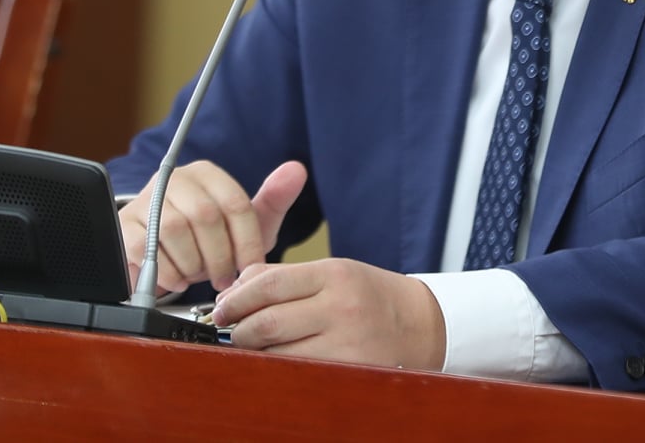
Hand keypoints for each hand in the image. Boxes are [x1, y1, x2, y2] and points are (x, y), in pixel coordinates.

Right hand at [119, 159, 307, 292]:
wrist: (163, 256)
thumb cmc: (209, 239)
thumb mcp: (245, 224)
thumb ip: (273, 199)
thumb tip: (296, 170)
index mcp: (207, 174)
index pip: (235, 203)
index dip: (247, 242)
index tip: (251, 267)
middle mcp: (175, 180)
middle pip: (205, 215)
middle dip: (220, 256)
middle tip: (224, 279)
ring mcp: (146, 201)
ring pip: (174, 229)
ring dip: (193, 264)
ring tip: (200, 276)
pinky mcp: (125, 227)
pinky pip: (145, 248)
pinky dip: (167, 272)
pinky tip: (178, 279)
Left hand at [213, 259, 446, 370]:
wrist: (422, 324)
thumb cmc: (369, 295)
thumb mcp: (334, 271)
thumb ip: (284, 276)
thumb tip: (235, 290)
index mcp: (334, 274)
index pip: (269, 284)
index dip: (236, 299)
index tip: (222, 308)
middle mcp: (340, 306)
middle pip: (267, 322)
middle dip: (238, 330)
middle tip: (229, 331)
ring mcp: (346, 343)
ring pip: (278, 354)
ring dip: (254, 354)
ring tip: (249, 348)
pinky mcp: (348, 372)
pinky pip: (297, 374)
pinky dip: (276, 370)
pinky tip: (271, 364)